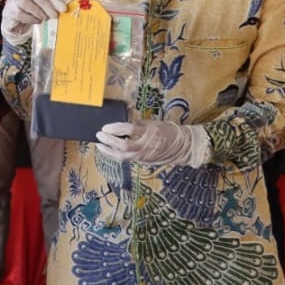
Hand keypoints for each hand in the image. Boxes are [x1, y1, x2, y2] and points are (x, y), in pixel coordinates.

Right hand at [1, 0, 67, 45]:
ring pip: (26, 3)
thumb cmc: (31, 9)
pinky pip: (20, 14)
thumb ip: (53, 3)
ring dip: (38, 12)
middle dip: (46, 5)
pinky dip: (31, 19)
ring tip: (45, 18)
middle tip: (55, 16)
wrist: (14, 18)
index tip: (63, 9)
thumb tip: (67, 7)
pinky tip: (36, 21)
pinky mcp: (9, 10)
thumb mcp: (43, 4)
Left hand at [95, 120, 210, 167]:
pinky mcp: (145, 162)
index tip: (105, 126)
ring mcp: (146, 156)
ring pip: (123, 156)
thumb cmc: (169, 131)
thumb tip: (122, 123)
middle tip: (99, 135)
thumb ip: (138, 123)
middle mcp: (147, 145)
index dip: (115, 128)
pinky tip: (110, 151)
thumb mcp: (154, 123)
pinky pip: (128, 160)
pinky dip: (116, 155)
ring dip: (109, 151)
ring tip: (100, 145)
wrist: (185, 147)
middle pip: (123, 146)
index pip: (129, 129)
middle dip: (108, 141)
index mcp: (151, 132)